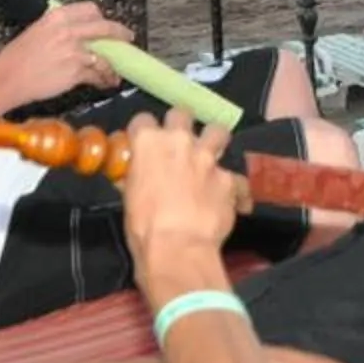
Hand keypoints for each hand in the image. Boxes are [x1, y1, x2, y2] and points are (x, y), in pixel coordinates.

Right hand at [0, 0, 134, 104]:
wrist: (5, 80)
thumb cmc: (15, 59)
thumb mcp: (35, 32)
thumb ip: (58, 29)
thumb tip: (75, 32)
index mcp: (57, 17)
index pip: (90, 10)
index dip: (102, 18)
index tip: (107, 24)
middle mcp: (68, 30)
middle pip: (105, 28)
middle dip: (120, 34)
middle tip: (127, 38)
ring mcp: (74, 50)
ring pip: (104, 55)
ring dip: (113, 65)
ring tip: (115, 73)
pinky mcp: (76, 71)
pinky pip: (97, 73)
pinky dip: (105, 79)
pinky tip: (107, 83)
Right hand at [120, 111, 243, 277]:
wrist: (178, 248)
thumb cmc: (143, 227)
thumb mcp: (129, 199)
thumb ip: (135, 178)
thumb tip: (133, 176)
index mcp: (149, 143)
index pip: (143, 121)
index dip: (144, 132)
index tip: (144, 144)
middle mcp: (181, 142)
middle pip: (181, 114)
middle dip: (180, 125)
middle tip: (178, 144)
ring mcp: (209, 158)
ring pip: (217, 131)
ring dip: (213, 140)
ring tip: (209, 157)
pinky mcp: (230, 178)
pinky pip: (235, 176)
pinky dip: (231, 186)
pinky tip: (228, 198)